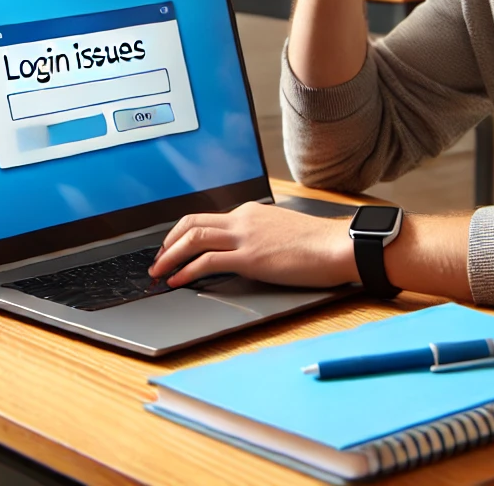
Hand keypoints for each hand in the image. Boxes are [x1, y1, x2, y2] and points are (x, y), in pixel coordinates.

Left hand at [149, 202, 356, 288]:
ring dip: (170, 256)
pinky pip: (207, 261)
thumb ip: (260, 234)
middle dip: (168, 241)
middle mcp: (243, 219)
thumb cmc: (316, 243)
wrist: (336, 245)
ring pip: (194, 238)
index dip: (184, 233)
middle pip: (192, 222)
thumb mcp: (281, 230)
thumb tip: (249, 249)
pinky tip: (178, 281)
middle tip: (157, 259)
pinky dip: (186, 271)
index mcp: (251, 212)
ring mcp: (245, 237)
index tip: (174, 247)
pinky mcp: (250, 257)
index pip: (208, 218)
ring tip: (159, 272)